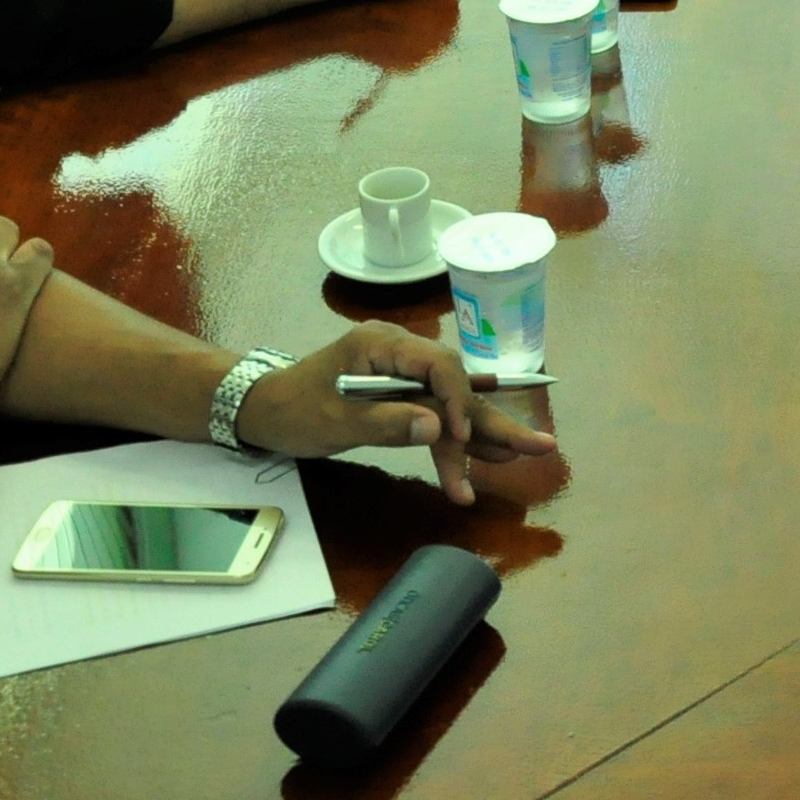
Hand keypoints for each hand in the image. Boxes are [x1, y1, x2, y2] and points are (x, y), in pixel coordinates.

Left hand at [231, 321, 554, 508]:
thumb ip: (386, 422)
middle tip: (539, 445)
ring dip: (482, 436)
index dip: (457, 402)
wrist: (260, 410)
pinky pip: (434, 418)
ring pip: (450, 407)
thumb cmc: (292, 410)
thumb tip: (437, 430)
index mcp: (383, 345)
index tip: (461, 440)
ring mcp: (401, 376)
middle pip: (456, 387)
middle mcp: (400, 355)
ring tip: (528, 453)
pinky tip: (489, 452)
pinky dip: (453, 443)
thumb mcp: (333, 420)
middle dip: (494, 420)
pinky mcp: (399, 398)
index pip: (438, 366)